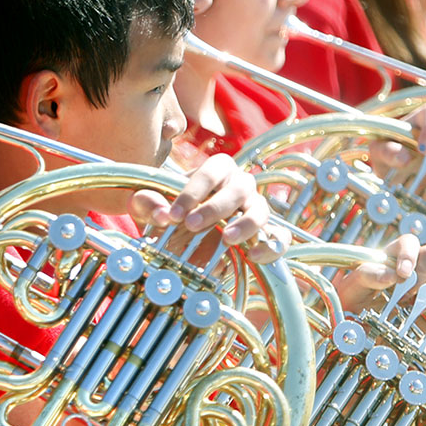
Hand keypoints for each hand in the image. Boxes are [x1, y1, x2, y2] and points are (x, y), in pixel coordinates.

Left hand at [128, 153, 289, 262]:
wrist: (184, 234)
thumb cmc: (171, 212)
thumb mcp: (152, 206)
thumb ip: (148, 203)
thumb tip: (160, 213)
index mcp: (218, 169)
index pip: (213, 171)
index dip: (193, 191)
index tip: (173, 214)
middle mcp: (241, 185)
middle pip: (240, 188)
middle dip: (215, 207)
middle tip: (192, 225)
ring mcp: (255, 208)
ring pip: (261, 210)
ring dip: (246, 224)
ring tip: (227, 240)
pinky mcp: (264, 233)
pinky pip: (278, 237)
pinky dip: (271, 246)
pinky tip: (253, 256)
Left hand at [336, 234, 425, 315]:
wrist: (358, 326)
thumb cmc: (354, 300)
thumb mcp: (352, 286)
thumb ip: (367, 275)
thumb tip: (390, 274)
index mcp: (394, 257)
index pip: (409, 242)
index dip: (409, 256)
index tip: (402, 275)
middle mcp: (417, 268)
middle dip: (420, 275)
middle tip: (405, 296)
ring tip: (418, 310)